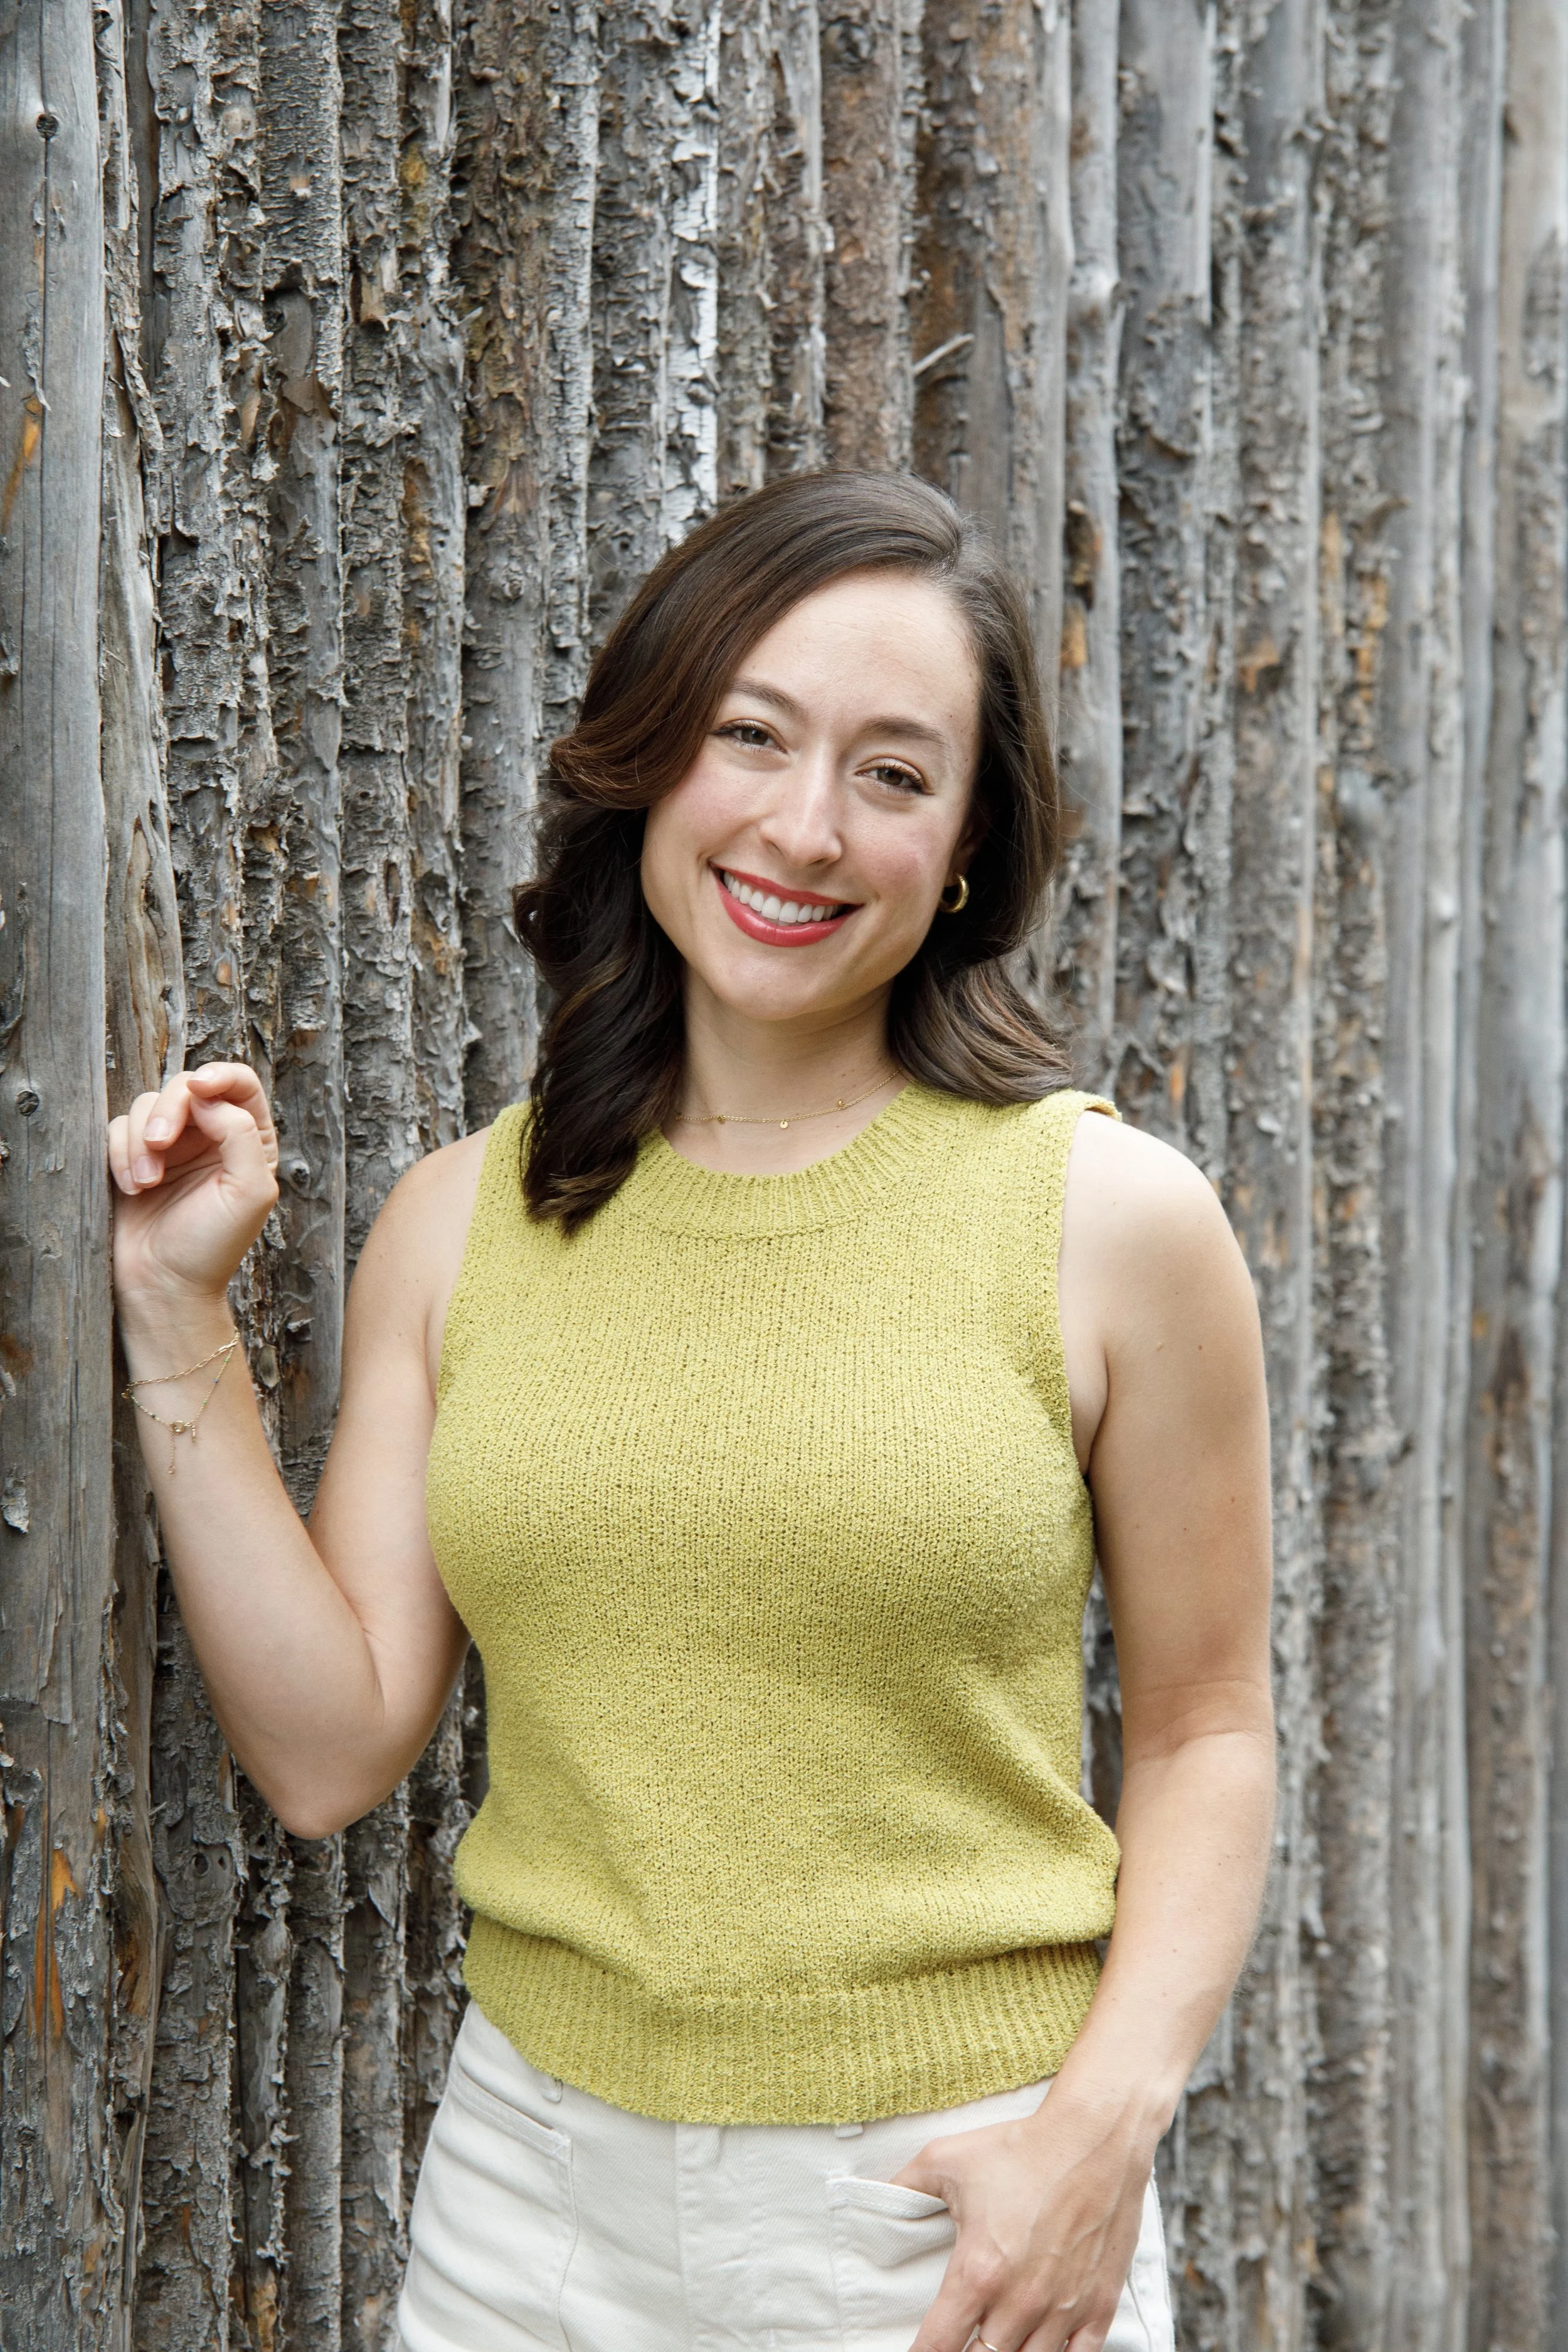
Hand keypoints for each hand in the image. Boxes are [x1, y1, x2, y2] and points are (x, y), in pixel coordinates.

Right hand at [109, 1063, 279, 1315]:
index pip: (239, 1084)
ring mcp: (170, 1145)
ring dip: (140, 1140)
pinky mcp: (134, 1156)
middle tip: (158, 1146)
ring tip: (145, 1184)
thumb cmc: (212, 1245)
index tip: (199, 1088)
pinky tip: (133, 1189)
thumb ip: (240, 1134)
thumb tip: (206, 1098)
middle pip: (185, 1086)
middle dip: (168, 1111)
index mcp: (250, 1140)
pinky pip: (118, 1128)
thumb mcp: (249, 1192)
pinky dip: (120, 1153)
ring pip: (147, 1104)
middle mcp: (211, 1135)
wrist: (164, 1285)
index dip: (219, 1075)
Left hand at [892, 2083, 1151, 2351]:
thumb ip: (904, 2189)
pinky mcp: (1099, 2306)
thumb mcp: (946, 2159)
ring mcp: (1064, 2309)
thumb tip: (872, 2202)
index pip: (938, 2345)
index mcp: (979, 2272)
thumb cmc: (1021, 2148)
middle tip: (959, 2336)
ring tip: (993, 2341)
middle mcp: (1020, 2302)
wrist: (1094, 2138)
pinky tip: (1040, 2345)